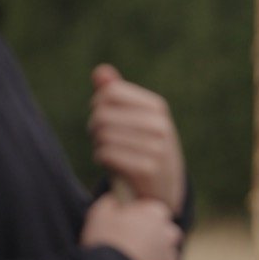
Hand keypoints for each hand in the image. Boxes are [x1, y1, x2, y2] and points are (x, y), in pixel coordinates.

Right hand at [81, 195, 182, 259]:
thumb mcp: (99, 214)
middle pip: (163, 233)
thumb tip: (114, 200)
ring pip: (163, 256)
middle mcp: (169, 233)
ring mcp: (170, 257)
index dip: (139, 219)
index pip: (154, 212)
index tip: (125, 227)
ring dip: (152, 258)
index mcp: (156, 213)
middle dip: (151, 238)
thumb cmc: (104, 241)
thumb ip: (110, 202)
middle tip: (129, 247)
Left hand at [88, 64, 185, 213]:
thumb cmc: (142, 148)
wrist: (163, 189)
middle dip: (95, 127)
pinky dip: (101, 159)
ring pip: (103, 135)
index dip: (98, 104)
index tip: (104, 118)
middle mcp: (160, 125)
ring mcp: (156, 147)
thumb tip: (100, 70)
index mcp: (157, 107)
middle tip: (102, 138)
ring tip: (107, 150)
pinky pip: (106, 154)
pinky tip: (110, 163)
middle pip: (102, 114)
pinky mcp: (147, 169)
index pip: (110, 93)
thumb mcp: (134, 119)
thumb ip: (116, 94)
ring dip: (98, 145)